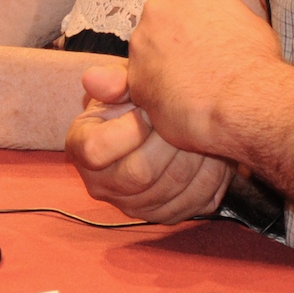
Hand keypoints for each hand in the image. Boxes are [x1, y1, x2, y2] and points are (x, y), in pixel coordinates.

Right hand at [65, 65, 230, 223]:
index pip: (97, 150)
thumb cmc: (135, 97)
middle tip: (185, 117)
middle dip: (168, 142)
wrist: (155, 121)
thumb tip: (93, 79)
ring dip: (194, 157)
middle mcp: (100, 184)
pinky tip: (213, 151)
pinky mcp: (164, 214)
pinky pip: (192, 203)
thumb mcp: (123, 82)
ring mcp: (132, 205)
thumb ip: (112, 79)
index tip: (149, 108)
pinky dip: (210, 176)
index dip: (130, 128)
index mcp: (80, 148)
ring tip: (203, 130)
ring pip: (170, 189)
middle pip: (139, 174)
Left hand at [124, 0, 284, 158]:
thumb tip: (220, 30)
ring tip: (191, 90)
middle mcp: (159, 7)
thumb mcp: (250, 23)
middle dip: (175, 45)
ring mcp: (141, 41)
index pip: (188, 2)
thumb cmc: (256, 62)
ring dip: (163, 69)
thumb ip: (224, 18)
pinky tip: (181, 105)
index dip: (199, 26)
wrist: (243, 100)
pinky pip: (143, 86)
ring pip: (148, 55)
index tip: (210, 44)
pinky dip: (157, 96)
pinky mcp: (133, 77)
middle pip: (162, 25)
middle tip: (198, 68)